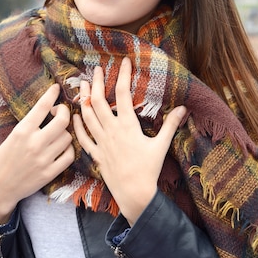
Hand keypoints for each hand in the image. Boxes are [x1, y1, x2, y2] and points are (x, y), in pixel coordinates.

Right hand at [0, 83, 74, 223]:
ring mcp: (43, 159)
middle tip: (59, 112)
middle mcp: (34, 143)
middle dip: (64, 112)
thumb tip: (47, 110)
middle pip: (62, 120)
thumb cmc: (3, 159)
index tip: (56, 88)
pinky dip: (68, 149)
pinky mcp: (50, 173)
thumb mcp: (12, 136)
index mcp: (22, 131)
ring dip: (65, 132)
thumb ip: (30, 125)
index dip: (52, 94)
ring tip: (57, 133)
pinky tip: (61, 148)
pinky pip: (69, 155)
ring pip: (67, 137)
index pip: (42, 106)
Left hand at [73, 57, 185, 224]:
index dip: (123, 75)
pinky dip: (77, 125)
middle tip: (96, 69)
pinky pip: (82, 137)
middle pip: (99, 101)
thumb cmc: (149, 170)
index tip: (124, 62)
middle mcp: (111, 131)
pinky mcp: (95, 154)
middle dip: (97, 82)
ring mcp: (101, 142)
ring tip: (83, 84)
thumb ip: (171, 125)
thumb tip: (183, 108)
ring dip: (84, 98)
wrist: (135, 195)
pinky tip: (75, 115)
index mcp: (128, 126)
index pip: (123, 94)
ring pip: (87, 116)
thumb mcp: (161, 146)